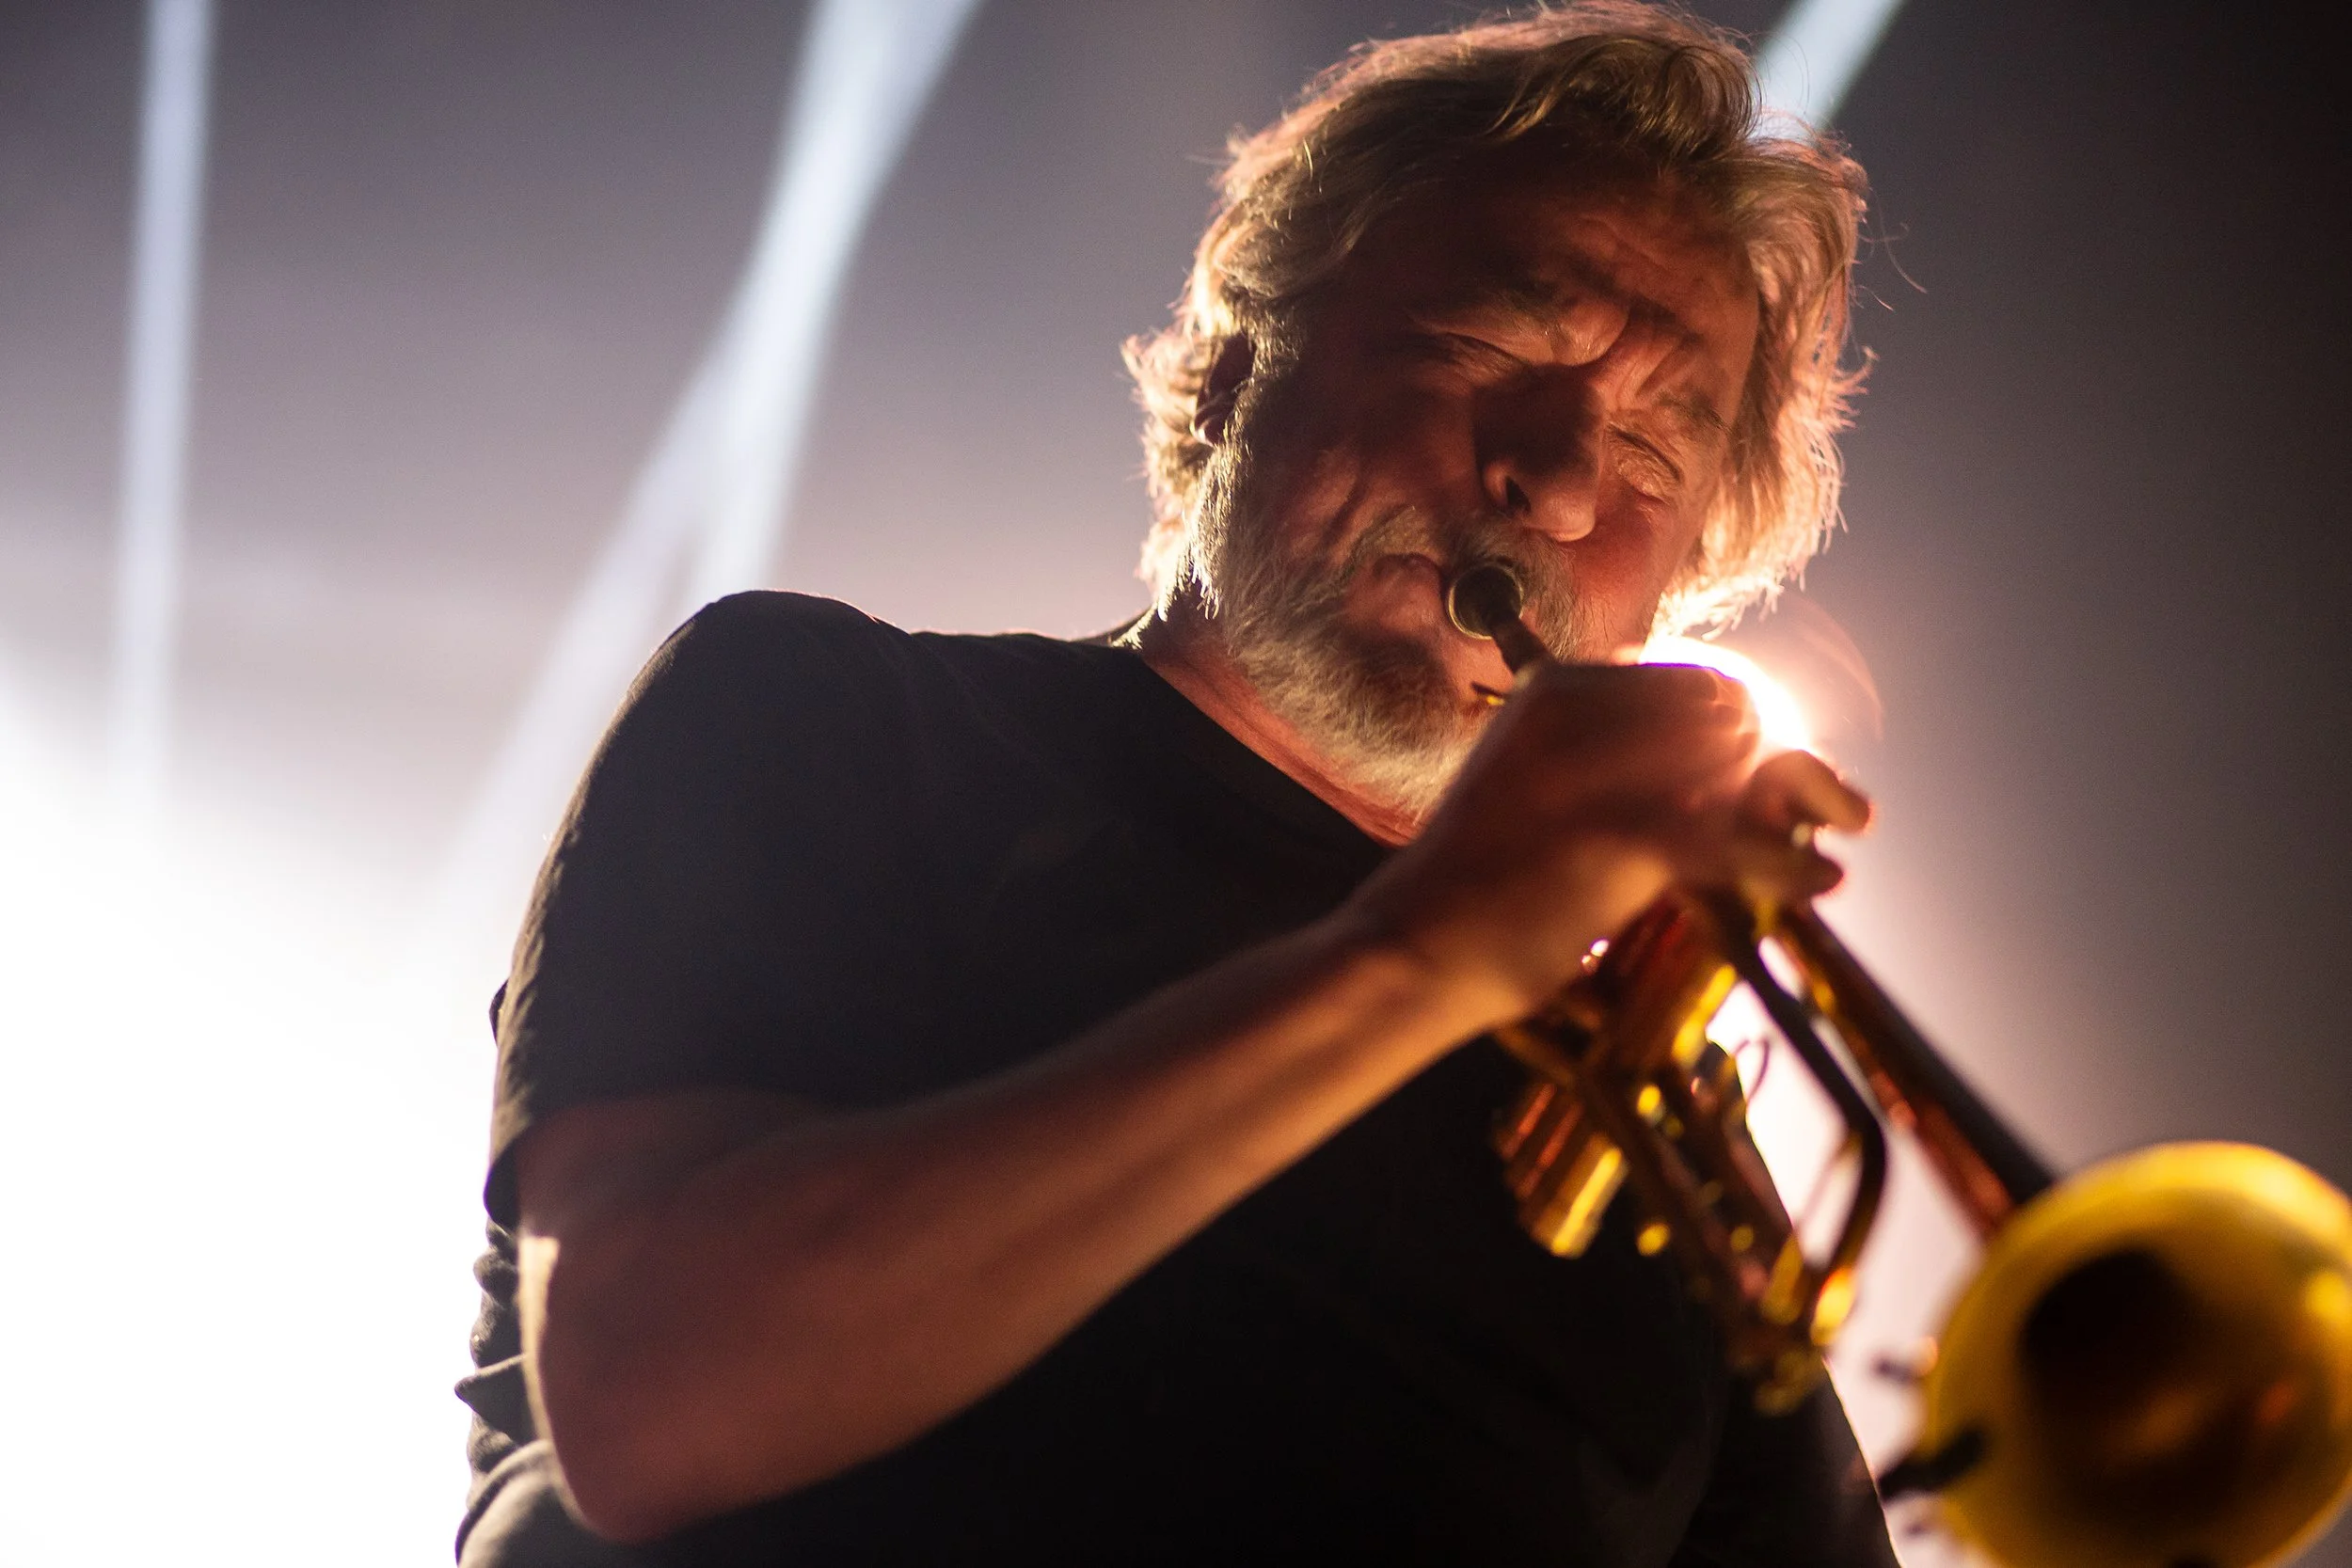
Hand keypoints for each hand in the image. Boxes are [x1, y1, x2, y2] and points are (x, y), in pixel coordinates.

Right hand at [1344, 661, 1868, 1029]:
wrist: (1414, 945)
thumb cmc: (1477, 883)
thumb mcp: (1532, 790)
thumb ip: (1607, 761)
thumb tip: (1716, 761)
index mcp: (1553, 690)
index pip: (1690, 680)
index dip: (1746, 720)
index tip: (1774, 760)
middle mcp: (1580, 709)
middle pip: (1729, 712)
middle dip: (1783, 757)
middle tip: (1835, 803)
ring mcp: (1601, 769)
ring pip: (1742, 766)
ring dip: (1804, 801)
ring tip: (1843, 828)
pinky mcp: (1625, 836)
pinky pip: (1739, 840)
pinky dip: (1790, 865)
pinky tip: (1823, 879)